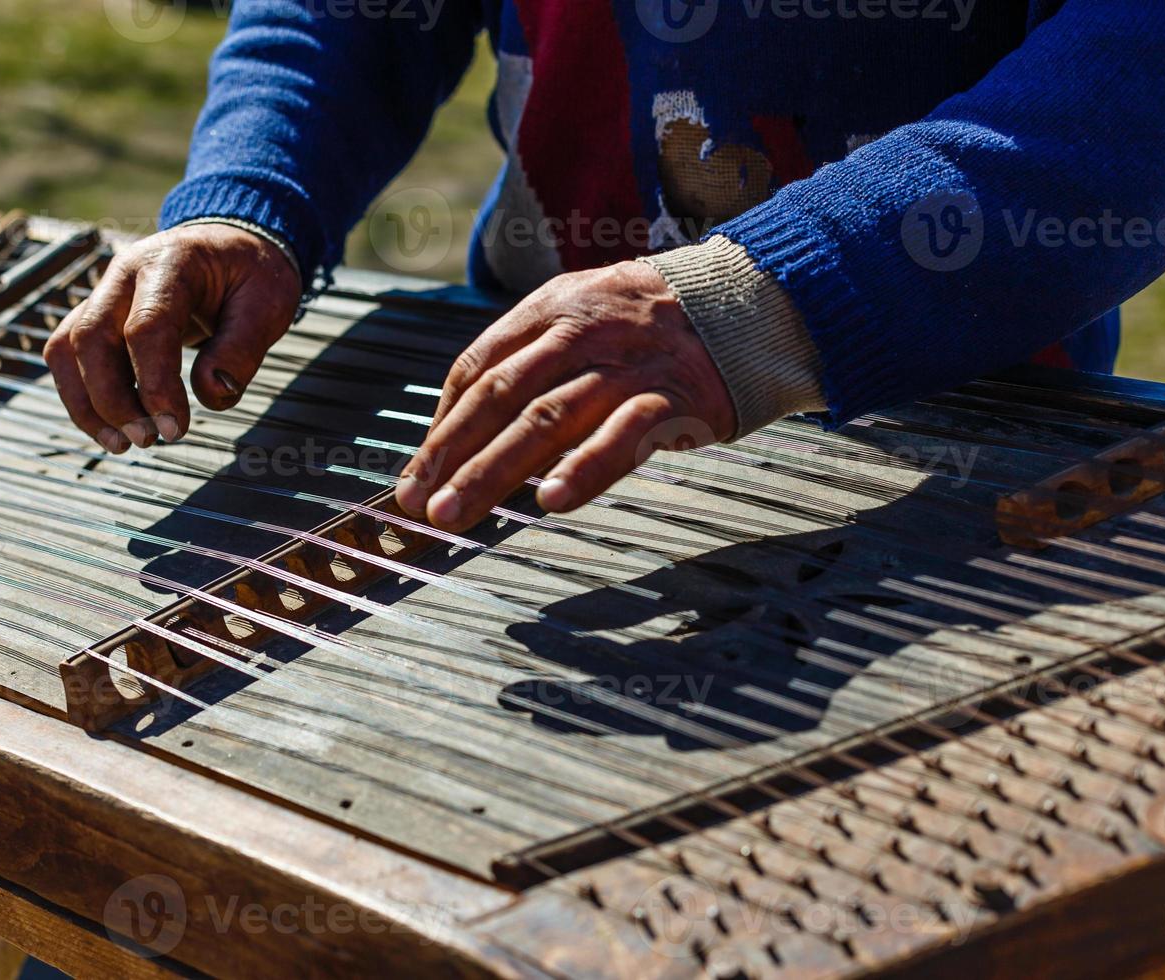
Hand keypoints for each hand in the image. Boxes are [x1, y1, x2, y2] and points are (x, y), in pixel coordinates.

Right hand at [44, 223, 299, 451]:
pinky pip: (68, 355)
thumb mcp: (268, 304)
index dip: (155, 384)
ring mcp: (105, 293)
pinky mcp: (98, 315)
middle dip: (113, 399)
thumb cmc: (251, 275)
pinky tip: (110, 428)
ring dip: (87, 403)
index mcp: (171, 262)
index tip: (175, 428)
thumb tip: (211, 395)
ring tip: (123, 444)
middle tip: (148, 440)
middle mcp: (125, 273)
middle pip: (92, 337)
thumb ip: (241, 349)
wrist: (231, 247)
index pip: (146, 327)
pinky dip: (81, 396)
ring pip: (68, 348)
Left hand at [395, 261, 735, 531]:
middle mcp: (581, 331)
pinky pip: (622, 436)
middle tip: (415, 502)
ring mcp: (625, 365)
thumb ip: (532, 357)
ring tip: (455, 512)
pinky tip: (552, 501)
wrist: (749, 303)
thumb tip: (469, 424)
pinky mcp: (672, 399)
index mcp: (552, 309)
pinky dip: (586, 468)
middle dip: (449, 452)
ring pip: (545, 419)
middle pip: (499, 395)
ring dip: (492, 470)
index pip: (479, 365)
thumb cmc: (652, 325)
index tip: (419, 470)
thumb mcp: (585, 313)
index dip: (443, 421)